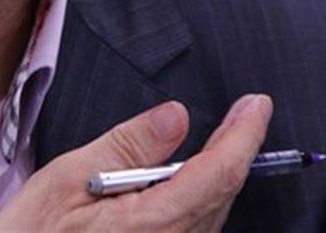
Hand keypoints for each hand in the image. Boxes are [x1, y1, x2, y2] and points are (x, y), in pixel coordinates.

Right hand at [0, 94, 272, 231]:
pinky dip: (201, 199)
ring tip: (223, 141)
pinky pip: (195, 230)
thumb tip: (176, 117)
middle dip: (237, 150)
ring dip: (220, 176)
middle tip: (247, 113)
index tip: (257, 105)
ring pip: (212, 214)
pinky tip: (189, 182)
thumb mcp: (67, 179)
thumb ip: (126, 147)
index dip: (244, 135)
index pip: (217, 173)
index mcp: (153, 224)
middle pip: (221, 194)